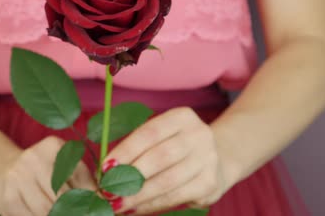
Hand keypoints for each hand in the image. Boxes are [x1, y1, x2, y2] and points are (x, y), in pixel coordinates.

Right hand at [0, 136, 95, 215]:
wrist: (1, 171)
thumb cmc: (41, 172)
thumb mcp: (62, 167)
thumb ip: (83, 182)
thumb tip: (106, 202)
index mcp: (54, 146)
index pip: (80, 177)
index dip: (93, 198)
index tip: (101, 209)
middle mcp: (34, 158)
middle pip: (65, 195)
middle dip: (78, 210)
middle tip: (88, 213)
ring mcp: (19, 177)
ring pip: (49, 210)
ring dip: (61, 214)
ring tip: (67, 213)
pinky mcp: (9, 198)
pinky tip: (49, 215)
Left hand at [104, 107, 228, 214]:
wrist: (218, 157)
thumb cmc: (177, 146)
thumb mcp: (162, 136)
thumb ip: (138, 147)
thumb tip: (108, 168)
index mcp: (182, 117)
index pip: (150, 132)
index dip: (126, 150)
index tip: (105, 167)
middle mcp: (199, 135)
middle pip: (159, 157)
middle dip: (130, 176)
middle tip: (108, 190)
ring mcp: (208, 160)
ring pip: (167, 181)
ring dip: (138, 195)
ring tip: (117, 203)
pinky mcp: (210, 184)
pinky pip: (175, 197)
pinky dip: (151, 205)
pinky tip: (135, 208)